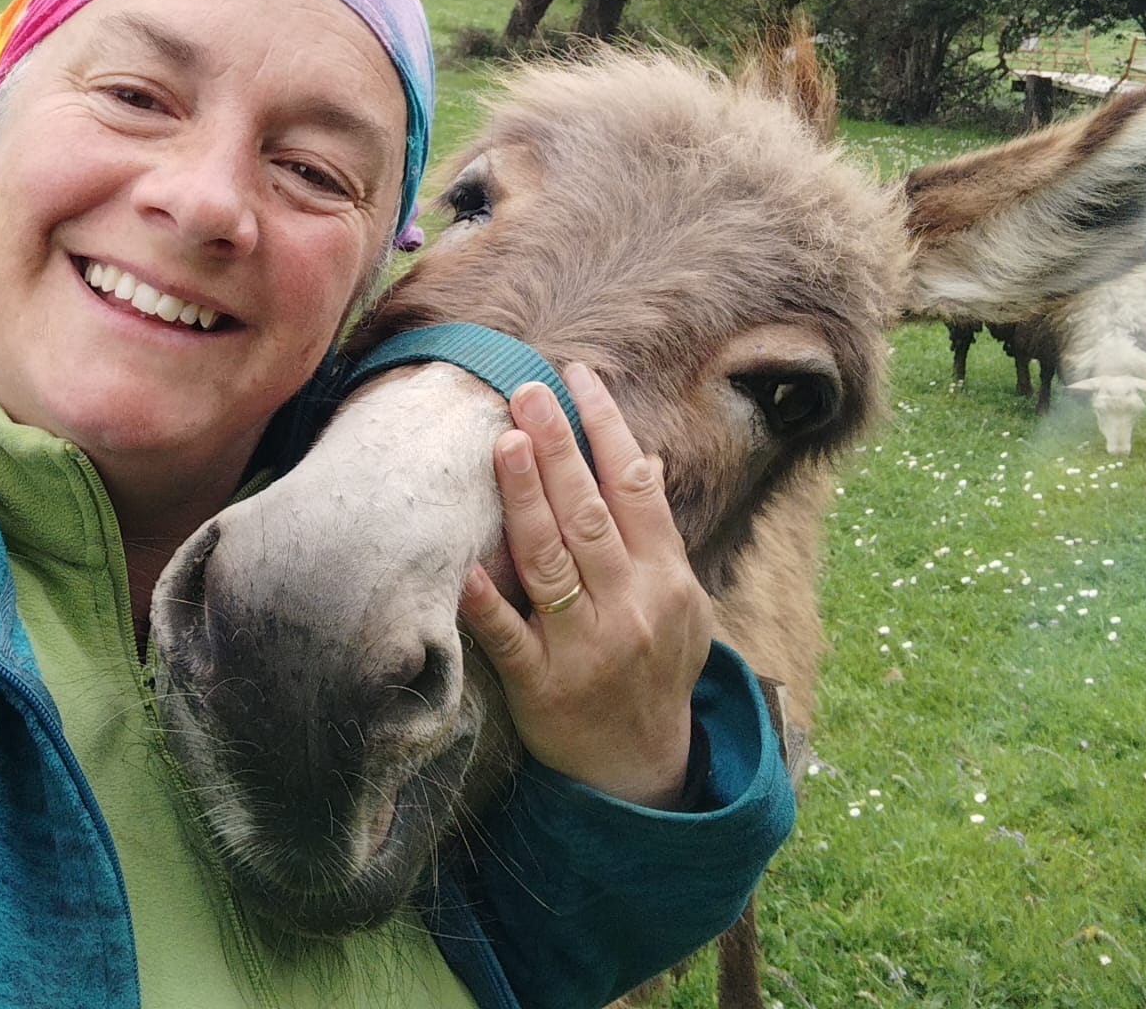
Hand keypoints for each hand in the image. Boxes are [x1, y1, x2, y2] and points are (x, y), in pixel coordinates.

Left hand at [458, 362, 713, 808]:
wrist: (643, 767)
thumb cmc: (655, 667)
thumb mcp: (681, 601)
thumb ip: (658, 535)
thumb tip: (645, 458)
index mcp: (666, 578)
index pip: (635, 487)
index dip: (606, 429)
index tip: (578, 379)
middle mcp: (629, 606)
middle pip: (588, 514)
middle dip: (558, 447)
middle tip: (527, 391)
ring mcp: (584, 647)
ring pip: (550, 562)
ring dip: (525, 500)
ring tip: (502, 443)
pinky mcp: (541, 686)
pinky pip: (509, 638)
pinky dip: (488, 602)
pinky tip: (464, 566)